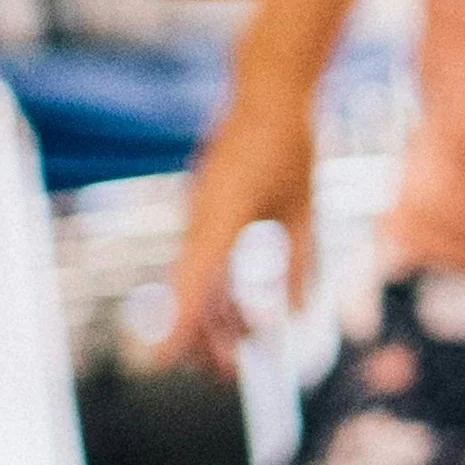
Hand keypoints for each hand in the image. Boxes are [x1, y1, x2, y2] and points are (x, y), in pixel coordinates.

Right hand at [157, 118, 315, 377]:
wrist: (267, 89)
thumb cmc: (289, 143)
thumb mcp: (304, 205)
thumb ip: (299, 261)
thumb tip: (296, 313)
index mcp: (222, 215)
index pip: (192, 282)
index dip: (176, 325)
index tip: (160, 362)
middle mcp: (202, 217)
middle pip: (190, 292)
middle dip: (204, 337)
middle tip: (227, 375)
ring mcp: (201, 212)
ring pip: (198, 279)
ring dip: (217, 316)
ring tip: (247, 347)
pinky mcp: (207, 207)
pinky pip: (207, 259)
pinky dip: (221, 288)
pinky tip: (242, 312)